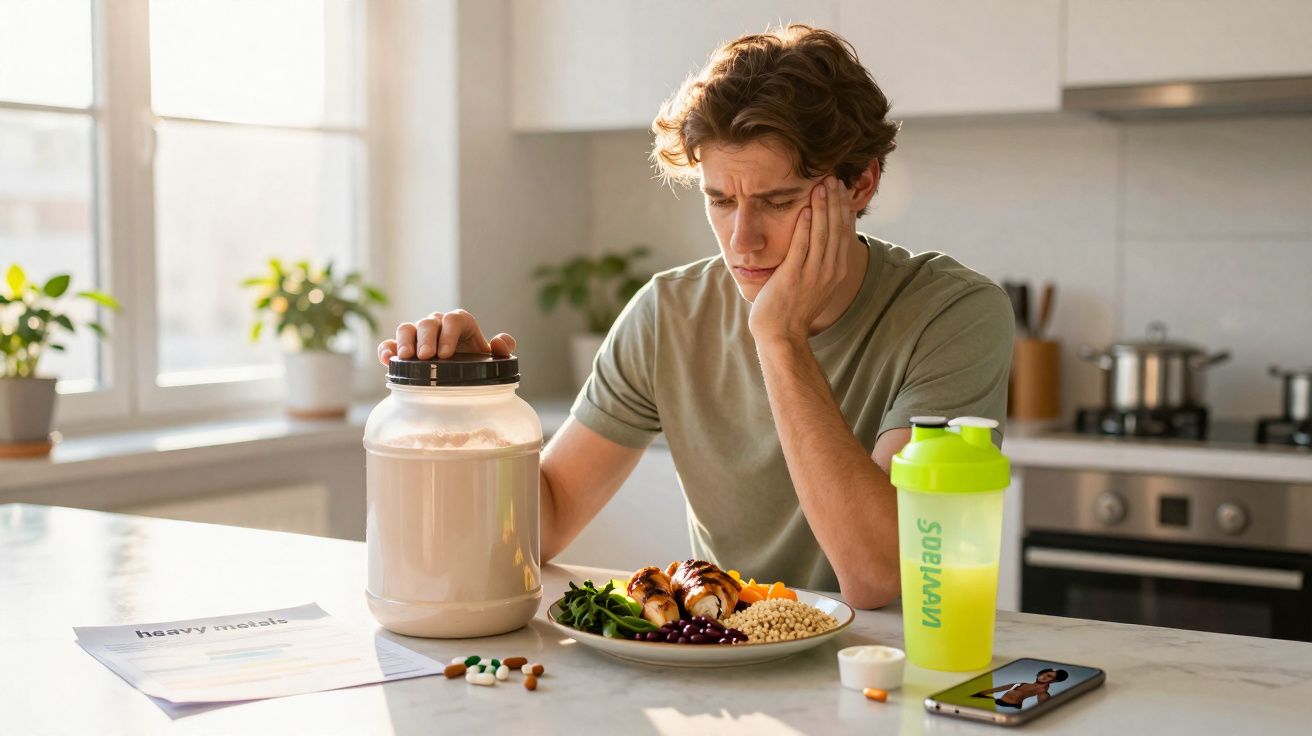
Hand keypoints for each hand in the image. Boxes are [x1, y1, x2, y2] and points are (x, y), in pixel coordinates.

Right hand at [377, 309, 516, 364]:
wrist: (461, 376)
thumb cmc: (476, 363)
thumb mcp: (492, 358)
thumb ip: (503, 349)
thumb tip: (499, 342)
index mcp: (459, 322)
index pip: (454, 319)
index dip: (449, 333)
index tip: (446, 354)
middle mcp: (437, 325)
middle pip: (428, 323)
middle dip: (427, 338)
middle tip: (426, 356)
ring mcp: (418, 335)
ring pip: (407, 328)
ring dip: (405, 341)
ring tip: (407, 358)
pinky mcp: (403, 348)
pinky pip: (390, 344)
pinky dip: (387, 349)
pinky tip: (387, 360)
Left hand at [747, 175, 855, 345]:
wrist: (781, 334)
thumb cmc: (793, 307)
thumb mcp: (815, 282)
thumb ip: (821, 260)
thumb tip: (822, 237)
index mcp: (837, 270)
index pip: (843, 232)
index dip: (842, 208)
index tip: (840, 188)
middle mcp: (830, 271)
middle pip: (835, 229)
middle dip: (835, 201)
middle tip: (833, 178)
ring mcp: (812, 274)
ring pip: (821, 234)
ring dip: (822, 208)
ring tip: (821, 186)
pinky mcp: (793, 277)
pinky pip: (801, 248)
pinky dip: (804, 228)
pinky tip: (805, 210)